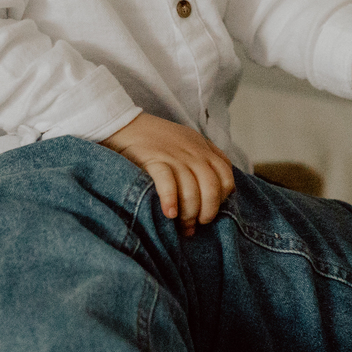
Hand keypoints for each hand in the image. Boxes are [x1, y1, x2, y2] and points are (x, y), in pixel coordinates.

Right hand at [101, 113, 235, 235]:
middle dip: (208, 210)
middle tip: (198, 224)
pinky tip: (169, 214)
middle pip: (211, 187)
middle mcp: (194, 153)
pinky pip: (168, 183)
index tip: (211, 209)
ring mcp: (175, 157)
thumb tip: (219, 191)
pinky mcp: (154, 160)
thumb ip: (206, 159)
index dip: (222, 198)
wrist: (125, 124)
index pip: (226, 176)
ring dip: (189, 213)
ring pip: (192, 190)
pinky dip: (171, 200)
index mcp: (204, 150)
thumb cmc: (158, 139)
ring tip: (183, 227)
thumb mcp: (189, 142)